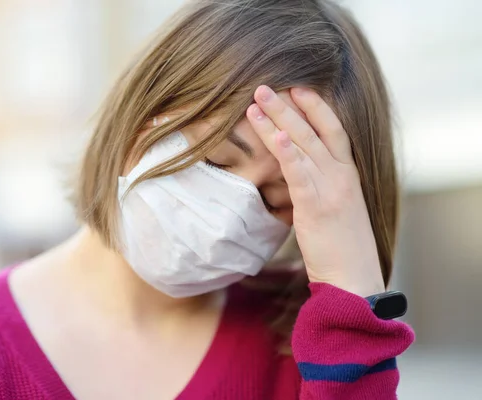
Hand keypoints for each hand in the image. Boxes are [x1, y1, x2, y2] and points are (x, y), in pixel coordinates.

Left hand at [247, 85, 384, 296]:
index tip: (296, 87)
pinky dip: (287, 152)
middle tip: (264, 85)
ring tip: (256, 101)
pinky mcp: (316, 206)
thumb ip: (320, 184)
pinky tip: (274, 135)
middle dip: (288, 105)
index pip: (332, 129)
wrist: (353, 279)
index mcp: (347, 173)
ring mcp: (331, 188)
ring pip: (302, 144)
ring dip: (278, 120)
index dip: (314, 106)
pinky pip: (300, 173)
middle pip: (313, 129)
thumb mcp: (335, 207)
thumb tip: (297, 171)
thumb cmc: (341, 245)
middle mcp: (341, 174)